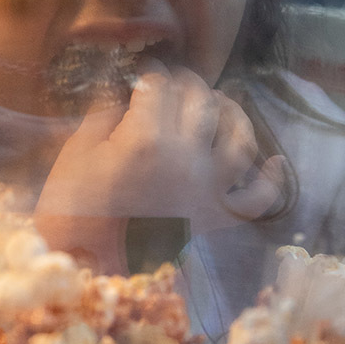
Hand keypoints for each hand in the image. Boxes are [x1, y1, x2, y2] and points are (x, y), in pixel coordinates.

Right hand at [34, 62, 284, 271]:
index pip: (159, 85)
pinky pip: (258, 197)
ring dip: (232, 112)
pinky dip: (270, 177)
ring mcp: (208, 189)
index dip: (151, 74)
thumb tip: (123, 93)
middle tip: (176, 84)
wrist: (87, 270)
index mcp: (146, 138)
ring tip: (220, 103)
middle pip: (201, 101)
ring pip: (238, 136)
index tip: (144, 74)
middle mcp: (186, 157)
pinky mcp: (219, 218)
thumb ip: (103, 115)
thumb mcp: (75, 154)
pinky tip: (272, 162)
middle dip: (188, 84)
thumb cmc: (72, 211)